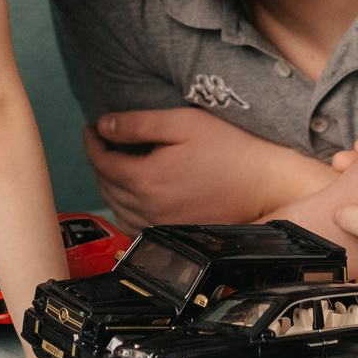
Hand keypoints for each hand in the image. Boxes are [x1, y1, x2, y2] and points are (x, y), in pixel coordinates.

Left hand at [82, 110, 328, 229]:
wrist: (267, 185)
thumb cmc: (232, 150)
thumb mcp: (184, 123)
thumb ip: (139, 124)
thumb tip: (103, 126)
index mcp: (147, 178)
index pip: (101, 160)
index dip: (91, 141)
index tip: (91, 126)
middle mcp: (149, 208)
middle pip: (105, 185)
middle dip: (98, 160)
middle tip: (102, 140)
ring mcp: (161, 226)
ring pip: (115, 208)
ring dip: (108, 185)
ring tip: (113, 164)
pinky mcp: (174, 234)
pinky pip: (133, 226)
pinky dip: (123, 209)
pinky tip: (131, 195)